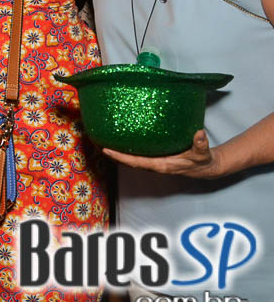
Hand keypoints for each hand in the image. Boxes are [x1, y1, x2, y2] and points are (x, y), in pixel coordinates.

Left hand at [103, 129, 223, 177]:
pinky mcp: (155, 158)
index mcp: (162, 165)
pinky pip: (137, 156)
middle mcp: (154, 165)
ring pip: (131, 160)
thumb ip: (200, 144)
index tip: (106, 150)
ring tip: (101, 142)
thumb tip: (199, 133)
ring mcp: (154, 163)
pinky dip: (126, 151)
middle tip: (96, 144)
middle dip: (112, 155)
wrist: (205, 167)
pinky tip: (119, 142)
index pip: (136, 162)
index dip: (120, 157)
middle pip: (128, 162)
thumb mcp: (203, 153)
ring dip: (117, 153)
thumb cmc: (202, 160)